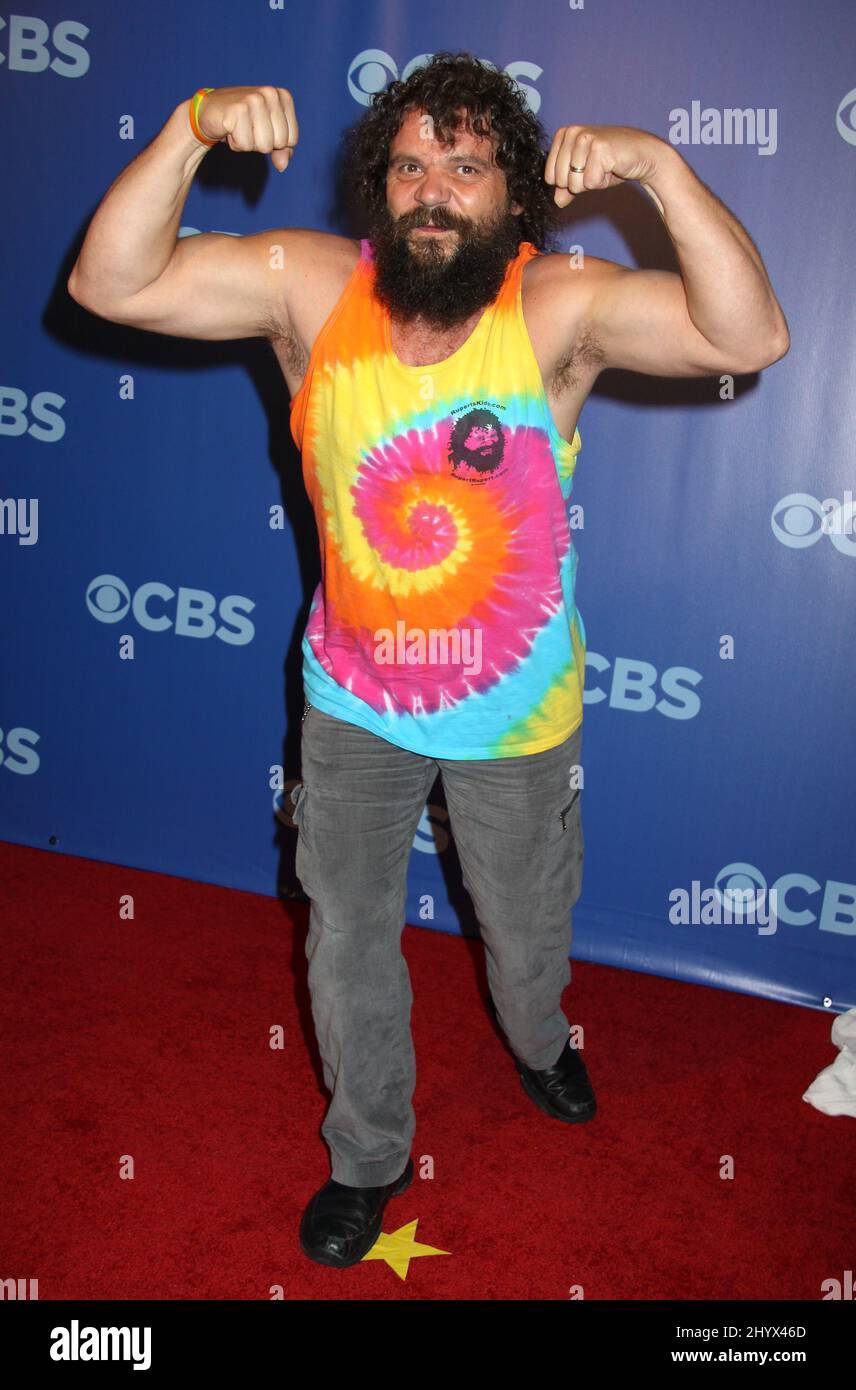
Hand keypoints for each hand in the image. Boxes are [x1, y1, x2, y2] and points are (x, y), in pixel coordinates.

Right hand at [196, 86, 297, 171]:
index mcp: (282, 96)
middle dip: (262, 143)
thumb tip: (282, 166)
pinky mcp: (237, 110)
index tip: (260, 128)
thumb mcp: (268, 133)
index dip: (275, 142)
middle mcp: (270, 93)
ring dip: (249, 144)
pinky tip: (229, 129)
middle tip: (248, 128)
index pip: (292, 139)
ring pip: (264, 146)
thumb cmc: (243, 122)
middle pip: (279, 143)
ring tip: (239, 128)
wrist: (209, 112)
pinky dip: (236, 144)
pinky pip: (246, 145)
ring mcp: (254, 100)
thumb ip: (282, 149)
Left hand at [544, 124, 664, 206]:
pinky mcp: (599, 149)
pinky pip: (591, 182)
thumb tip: (557, 202)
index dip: (569, 181)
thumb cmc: (611, 162)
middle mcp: (572, 133)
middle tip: (597, 168)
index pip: (550, 176)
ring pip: (574, 183)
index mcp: (563, 134)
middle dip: (580, 183)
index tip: (585, 168)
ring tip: (604, 167)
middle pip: (561, 181)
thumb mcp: (584, 174)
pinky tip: (612, 167)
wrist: (642, 154)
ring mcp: (585, 138)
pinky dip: (602, 181)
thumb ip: (567, 187)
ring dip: (591, 182)